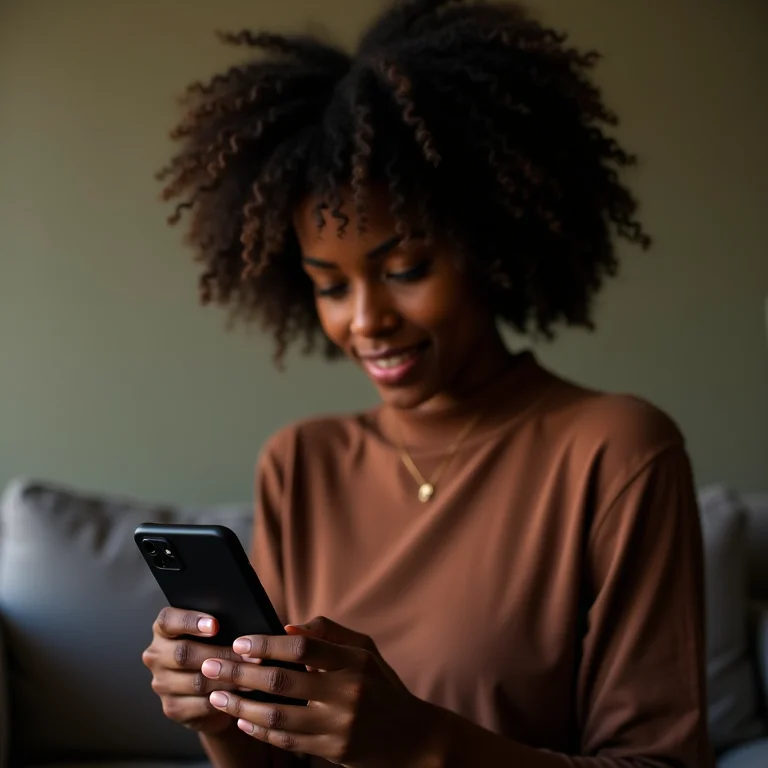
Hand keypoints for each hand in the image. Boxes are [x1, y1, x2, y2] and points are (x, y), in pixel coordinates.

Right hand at [142, 607, 243, 733]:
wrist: (212, 689)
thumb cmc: (216, 650)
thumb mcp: (215, 634)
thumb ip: (219, 625)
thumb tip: (242, 624)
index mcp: (163, 631)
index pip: (168, 620)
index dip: (190, 621)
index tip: (215, 625)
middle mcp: (156, 656)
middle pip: (183, 653)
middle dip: (220, 653)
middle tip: (248, 653)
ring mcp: (161, 684)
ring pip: (196, 681)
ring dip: (228, 678)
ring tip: (252, 673)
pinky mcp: (172, 708)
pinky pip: (201, 704)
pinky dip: (224, 698)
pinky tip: (241, 693)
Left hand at [200, 616, 436, 766]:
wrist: (412, 738)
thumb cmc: (381, 686)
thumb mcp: (365, 650)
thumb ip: (328, 633)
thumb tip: (286, 625)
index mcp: (354, 661)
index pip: (304, 646)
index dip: (267, 644)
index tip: (239, 642)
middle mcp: (346, 692)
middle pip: (282, 680)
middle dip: (240, 672)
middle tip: (210, 665)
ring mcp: (338, 725)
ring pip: (278, 714)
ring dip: (240, 703)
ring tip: (216, 693)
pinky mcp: (332, 750)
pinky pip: (287, 739)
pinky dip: (259, 728)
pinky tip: (241, 717)